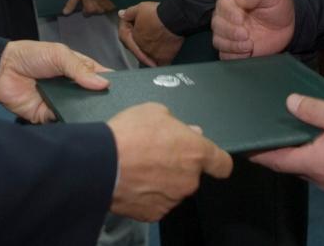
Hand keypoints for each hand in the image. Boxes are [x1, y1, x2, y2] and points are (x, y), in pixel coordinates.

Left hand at [0, 40, 109, 123]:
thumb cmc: (31, 55)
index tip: (127, 92)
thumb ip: (80, 69)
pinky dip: (69, 122)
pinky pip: (62, 122)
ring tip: (102, 119)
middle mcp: (72, 88)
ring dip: (87, 114)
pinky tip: (79, 124)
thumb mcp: (59, 54)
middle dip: (102, 103)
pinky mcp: (47, 117)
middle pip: (92, 99)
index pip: (100, 78)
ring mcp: (61, 103)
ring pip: (80, 112)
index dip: (112, 84)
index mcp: (78, 70)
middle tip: (117, 109)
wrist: (1, 69)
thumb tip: (104, 84)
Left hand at [62, 0, 115, 15]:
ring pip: (103, 9)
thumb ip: (72, 3)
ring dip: (103, 3)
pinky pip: (112, 5)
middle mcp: (99, 10)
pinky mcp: (115, 4)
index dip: (86, 6)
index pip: (86, 13)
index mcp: (89, 9)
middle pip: (95, 11)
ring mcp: (108, 7)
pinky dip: (110, 1)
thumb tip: (65, 13)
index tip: (87, 0)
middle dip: (95, 5)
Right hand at [107, 103, 232, 221]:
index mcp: (196, 152)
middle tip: (156, 154)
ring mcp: (173, 199)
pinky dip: (148, 195)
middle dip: (179, 166)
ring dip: (163, 181)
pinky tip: (134, 183)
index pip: (223, 164)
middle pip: (192, 175)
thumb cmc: (130, 133)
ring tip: (140, 168)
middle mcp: (190, 179)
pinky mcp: (155, 213)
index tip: (210, 161)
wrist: (101, 163)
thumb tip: (189, 133)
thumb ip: (177, 123)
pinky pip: (157, 202)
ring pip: (174, 189)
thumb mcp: (155, 111)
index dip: (217, 161)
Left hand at [117, 2, 182, 66]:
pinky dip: (158, 63)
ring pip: (147, 58)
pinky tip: (158, 61)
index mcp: (133, 37)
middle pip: (136, 48)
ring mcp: (152, 54)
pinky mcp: (164, 58)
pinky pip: (159, 65)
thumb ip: (129, 13)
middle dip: (137, 43)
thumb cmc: (157, 14)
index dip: (126, 30)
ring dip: (147, 54)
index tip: (131, 26)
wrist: (174, 19)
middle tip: (143, 36)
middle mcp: (141, 48)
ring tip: (152, 48)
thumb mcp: (140, 8)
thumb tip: (121, 14)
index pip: (124, 37)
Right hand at [211, 0, 294, 59]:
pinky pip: (224, 55)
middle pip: (217, 24)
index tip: (241, 20)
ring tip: (249, 46)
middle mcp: (227, 16)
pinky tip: (247, 53)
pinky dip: (234, 56)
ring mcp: (229, 33)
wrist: (287, 26)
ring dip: (232, 45)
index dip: (230, 14)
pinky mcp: (233, 48)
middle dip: (231, 32)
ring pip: (218, 40)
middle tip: (247, 35)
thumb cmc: (279, 6)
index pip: (222, 4)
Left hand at [250, 94, 323, 194]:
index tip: (243, 144)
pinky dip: (313, 156)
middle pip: (289, 164)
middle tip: (266, 131)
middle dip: (277, 150)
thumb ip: (311, 109)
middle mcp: (319, 179)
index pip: (275, 160)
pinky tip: (317, 140)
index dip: (258, 152)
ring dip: (297, 152)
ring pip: (306, 167)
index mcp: (312, 163)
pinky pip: (321, 169)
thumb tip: (289, 103)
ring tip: (289, 132)